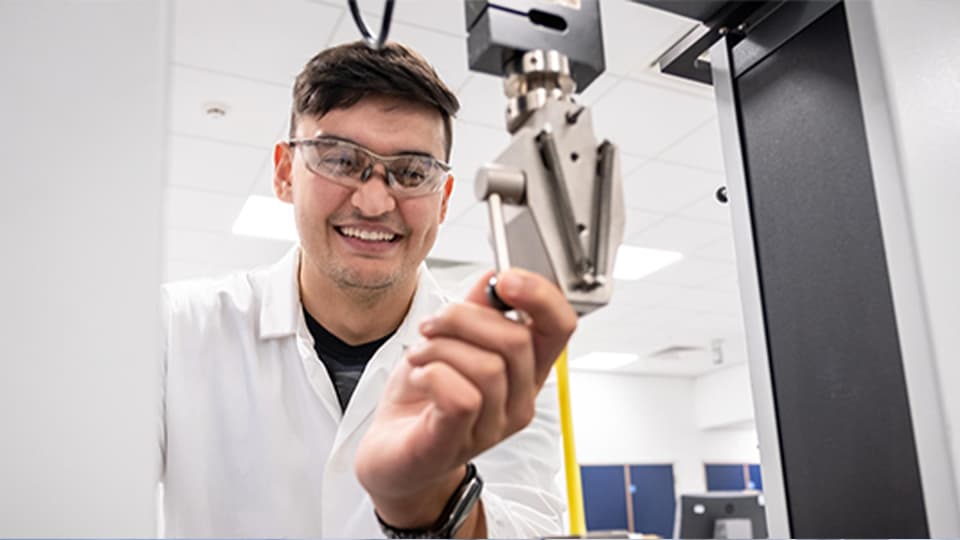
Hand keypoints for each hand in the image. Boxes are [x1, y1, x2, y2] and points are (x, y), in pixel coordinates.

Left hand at [354, 268, 576, 534]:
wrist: (393, 453)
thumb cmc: (424, 398)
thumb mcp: (452, 340)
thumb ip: (476, 309)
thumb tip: (494, 277)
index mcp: (526, 368)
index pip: (561, 326)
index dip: (540, 295)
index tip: (504, 280)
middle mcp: (519, 400)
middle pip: (516, 340)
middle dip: (463, 317)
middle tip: (432, 325)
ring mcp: (492, 427)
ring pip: (487, 366)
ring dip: (440, 347)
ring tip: (420, 355)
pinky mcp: (457, 443)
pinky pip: (460, 397)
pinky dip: (431, 374)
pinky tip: (420, 377)